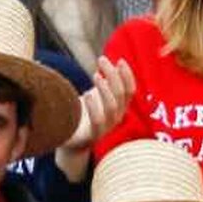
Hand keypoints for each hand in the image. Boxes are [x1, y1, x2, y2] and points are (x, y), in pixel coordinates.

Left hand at [56, 57, 135, 181]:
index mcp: (119, 107)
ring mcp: (106, 128)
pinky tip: (87, 94)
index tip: (119, 60)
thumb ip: (104, 82)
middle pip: (121, 94)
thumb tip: (109, 62)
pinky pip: (97, 121)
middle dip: (113, 75)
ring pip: (112, 107)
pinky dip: (94, 107)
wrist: (72, 141)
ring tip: (95, 75)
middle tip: (101, 60)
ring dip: (105, 89)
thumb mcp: (96, 95)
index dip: (127, 75)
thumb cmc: (84, 114)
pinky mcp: (93, 136)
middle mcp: (116, 118)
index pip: (130, 90)